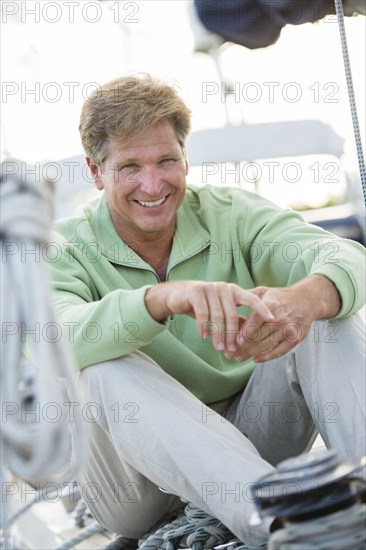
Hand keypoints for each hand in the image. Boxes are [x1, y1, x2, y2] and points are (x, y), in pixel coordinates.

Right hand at [145, 281, 274, 352]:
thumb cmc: (203, 305)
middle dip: (232, 335)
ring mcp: (209, 288)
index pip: (252, 299)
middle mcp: (223, 287)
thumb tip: (251, 336)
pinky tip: (204, 337)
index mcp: (234, 290)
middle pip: (232, 314)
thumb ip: (235, 319)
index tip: (274, 320)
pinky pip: (203, 314)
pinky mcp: (196, 292)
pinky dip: (204, 327)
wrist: (177, 295)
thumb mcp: (221, 310)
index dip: (263, 309)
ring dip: (218, 335)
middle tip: (232, 351)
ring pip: (217, 316)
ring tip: (219, 348)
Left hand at [229, 275, 340, 362]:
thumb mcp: (263, 291)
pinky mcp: (295, 338)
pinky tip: (255, 359)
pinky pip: (279, 351)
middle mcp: (280, 318)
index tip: (232, 341)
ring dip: (251, 354)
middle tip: (230, 354)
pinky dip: (267, 357)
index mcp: (271, 305)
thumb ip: (245, 297)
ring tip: (238, 358)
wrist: (307, 300)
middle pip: (258, 336)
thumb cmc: (280, 297)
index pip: (254, 322)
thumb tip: (225, 299)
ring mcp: (288, 329)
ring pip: (266, 345)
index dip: (243, 333)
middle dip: (242, 347)